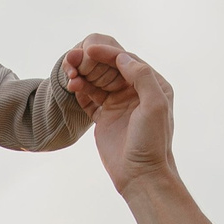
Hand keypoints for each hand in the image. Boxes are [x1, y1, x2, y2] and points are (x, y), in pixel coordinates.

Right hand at [63, 41, 174, 194]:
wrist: (140, 175)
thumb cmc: (151, 141)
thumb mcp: (154, 105)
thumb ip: (142, 77)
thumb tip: (123, 56)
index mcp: (152, 85)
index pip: (127, 61)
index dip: (108, 53)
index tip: (88, 48)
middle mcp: (136, 91)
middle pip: (110, 69)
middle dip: (91, 62)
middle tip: (72, 58)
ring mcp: (119, 104)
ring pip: (98, 81)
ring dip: (83, 75)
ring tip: (69, 74)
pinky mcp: (105, 116)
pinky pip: (90, 97)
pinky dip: (80, 90)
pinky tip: (72, 86)